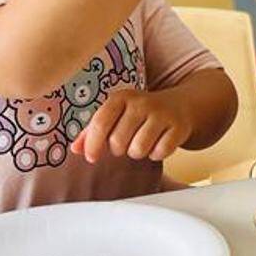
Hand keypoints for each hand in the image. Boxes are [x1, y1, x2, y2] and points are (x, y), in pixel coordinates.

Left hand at [71, 89, 192, 163]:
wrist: (179, 105)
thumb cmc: (140, 114)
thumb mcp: (116, 115)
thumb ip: (92, 131)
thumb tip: (76, 149)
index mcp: (121, 97)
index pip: (100, 123)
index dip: (92, 143)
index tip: (91, 157)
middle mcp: (142, 102)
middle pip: (118, 141)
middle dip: (119, 149)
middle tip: (127, 141)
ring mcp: (162, 113)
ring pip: (138, 149)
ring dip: (138, 152)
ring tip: (142, 142)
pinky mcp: (178, 126)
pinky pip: (159, 152)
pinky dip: (157, 154)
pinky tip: (159, 143)